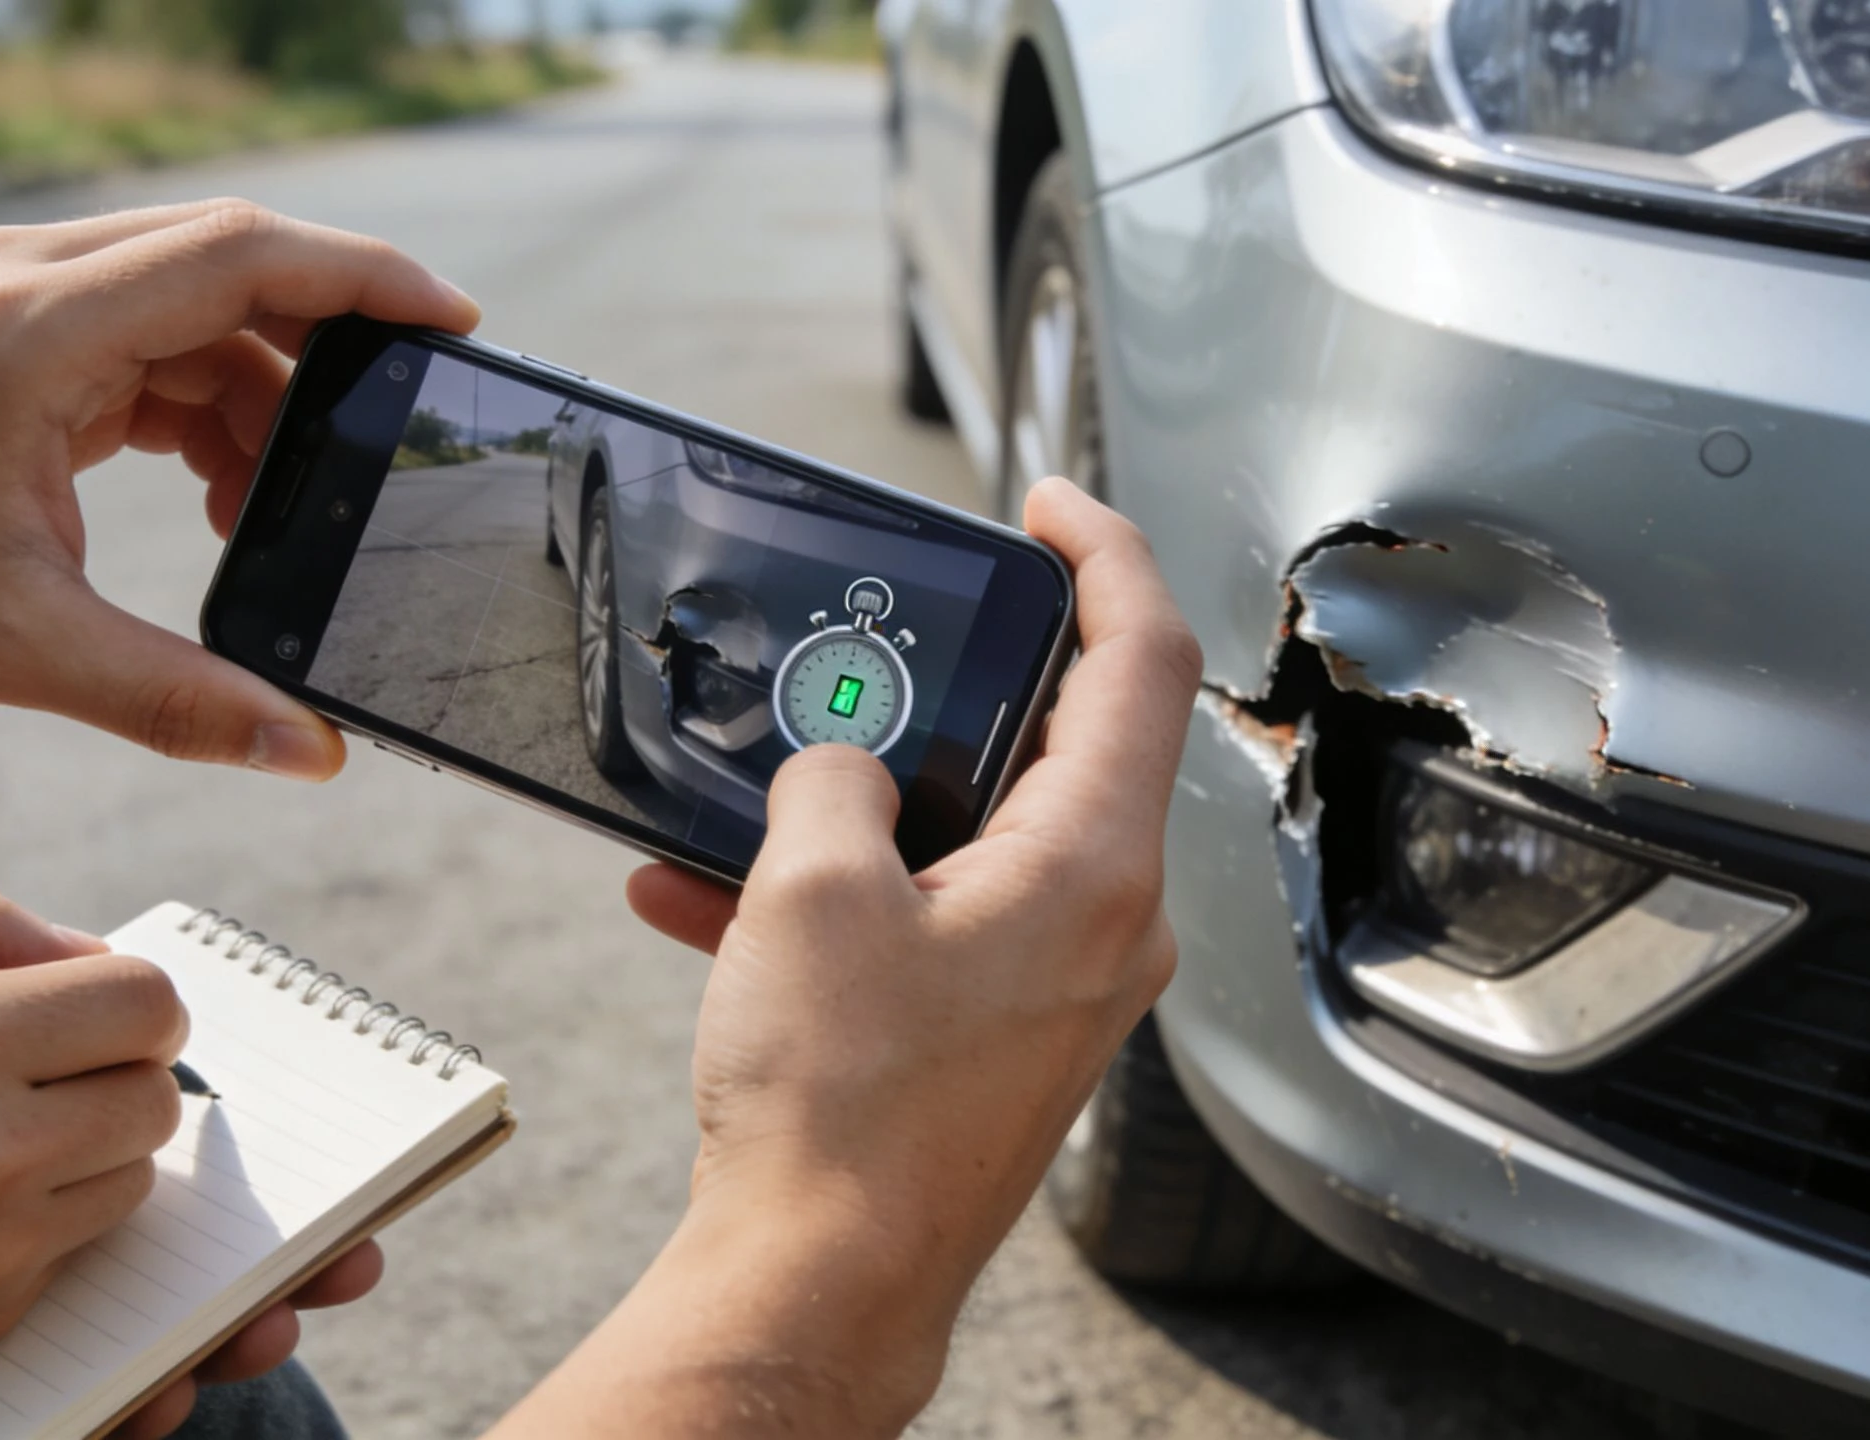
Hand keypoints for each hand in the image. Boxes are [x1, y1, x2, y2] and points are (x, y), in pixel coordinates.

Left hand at [0, 201, 477, 768]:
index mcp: (29, 328)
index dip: (361, 279)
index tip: (450, 319)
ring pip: (196, 311)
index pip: (237, 257)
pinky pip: (151, 342)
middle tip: (395, 432)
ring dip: (261, 400)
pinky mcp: (12, 332)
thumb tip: (308, 749)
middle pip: (230, 268)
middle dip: (328, 349)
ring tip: (278, 513)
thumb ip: (179, 702)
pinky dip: (206, 409)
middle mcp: (24, 283)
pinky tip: (219, 498)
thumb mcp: (19, 653)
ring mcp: (14, 298)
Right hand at [0, 887, 379, 1415]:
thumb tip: (95, 952)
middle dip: (117, 1071)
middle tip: (45, 1067)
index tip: (88, 1006)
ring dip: (86, 1149)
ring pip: (129, 1180)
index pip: (146, 1007)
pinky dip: (39, 1219)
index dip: (127, 998)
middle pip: (158, 1099)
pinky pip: (72, 1249)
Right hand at [492, 480, 1202, 1436]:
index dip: (1102, 553)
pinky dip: (853, 897)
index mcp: (1095, 866)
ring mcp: (1064, 986)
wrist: (820, 1286)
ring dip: (875, 806)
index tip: (1049, 507)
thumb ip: (836, 783)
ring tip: (759, 803)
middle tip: (889, 653)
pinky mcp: (1007, 1035)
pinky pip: (940, 923)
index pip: (1144, 658)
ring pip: (985, 837)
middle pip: (1068, 743)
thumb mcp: (810, 893)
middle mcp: (1109, 925)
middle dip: (964, 687)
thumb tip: (843, 768)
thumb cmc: (839, 1115)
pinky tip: (725, 907)